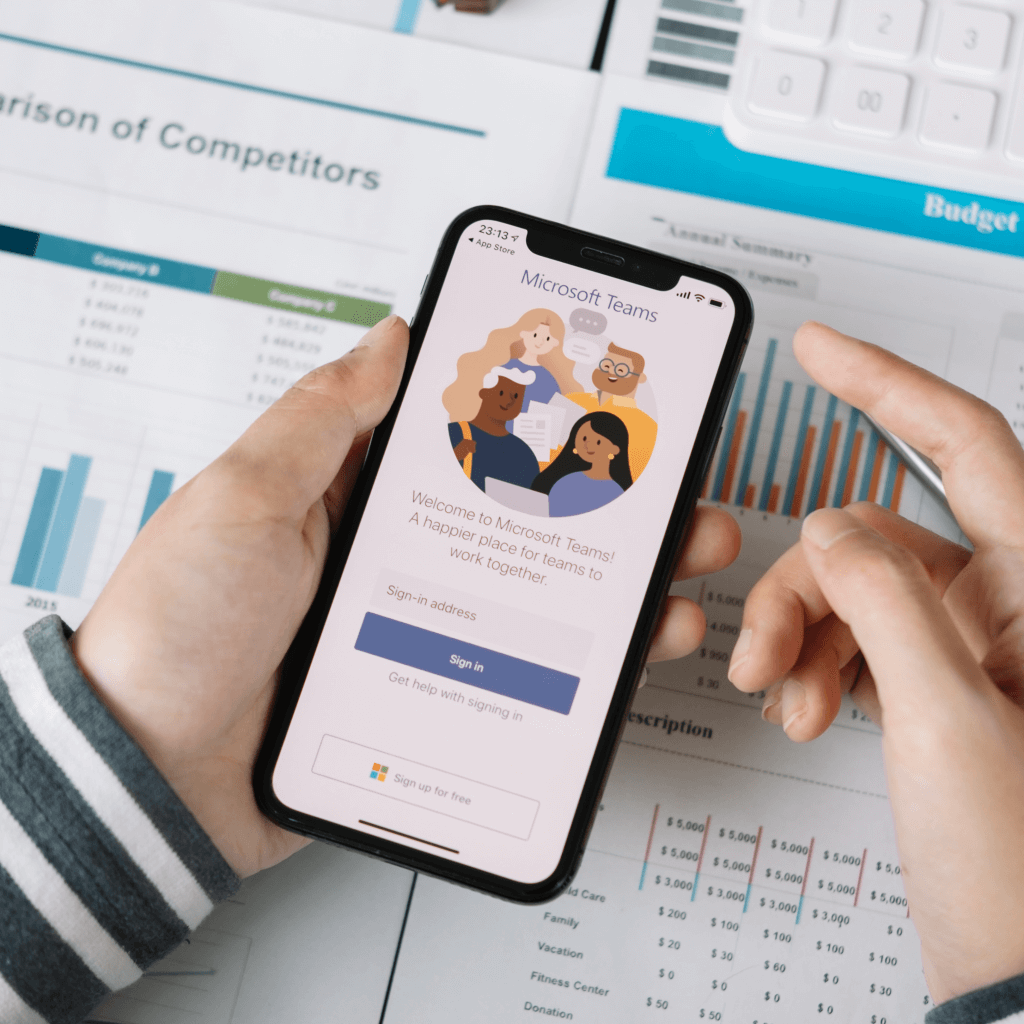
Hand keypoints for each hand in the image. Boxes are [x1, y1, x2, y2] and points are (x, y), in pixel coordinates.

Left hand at [70, 315, 739, 878]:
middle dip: (609, 499)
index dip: (537, 412)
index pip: (464, 436)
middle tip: (676, 487)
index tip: (606, 392)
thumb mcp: (243, 498)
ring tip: (684, 569)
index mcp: (354, 494)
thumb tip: (392, 335)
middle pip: (524, 517)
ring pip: (542, 594)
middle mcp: (400, 556)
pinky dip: (590, 662)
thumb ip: (321, 417)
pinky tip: (640, 648)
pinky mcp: (438, 695)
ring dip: (621, 581)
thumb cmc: (181, 627)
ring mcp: (426, 628)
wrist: (155, 779)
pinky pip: (529, 675)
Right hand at [728, 322, 1023, 1002]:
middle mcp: (1010, 606)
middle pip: (875, 537)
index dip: (888, 386)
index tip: (824, 350)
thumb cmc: (1019, 866)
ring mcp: (968, 648)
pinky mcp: (934, 684)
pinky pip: (854, 640)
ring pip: (853, 592)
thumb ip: (885, 604)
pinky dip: (818, 666)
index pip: (966, 445)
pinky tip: (810, 710)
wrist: (1018, 969)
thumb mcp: (945, 718)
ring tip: (790, 701)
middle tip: (767, 650)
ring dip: (803, 637)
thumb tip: (830, 528)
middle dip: (805, 585)